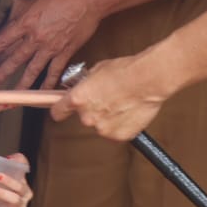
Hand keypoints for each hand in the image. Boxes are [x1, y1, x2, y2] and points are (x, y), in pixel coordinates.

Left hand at [0, 0, 100, 89]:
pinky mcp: (65, 52)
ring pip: (32, 69)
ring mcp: (51, 47)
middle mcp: (36, 37)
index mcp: (27, 21)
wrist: (88, 0)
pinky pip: (54, 71)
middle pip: (15, 58)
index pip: (3, 40)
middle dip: (2, 71)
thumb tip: (19, 13)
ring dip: (21, 82)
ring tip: (13, 93)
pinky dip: (49, 82)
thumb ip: (27, 9)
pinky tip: (43, 91)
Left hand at [50, 54, 165, 140]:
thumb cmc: (125, 71)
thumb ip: (85, 84)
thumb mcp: (97, 70)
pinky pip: (115, 131)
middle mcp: (87, 117)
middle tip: (106, 98)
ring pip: (101, 125)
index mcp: (78, 99)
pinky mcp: (118, 136)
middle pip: (84, 118)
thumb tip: (82, 87)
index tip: (62, 109)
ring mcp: (103, 129)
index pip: (57, 112)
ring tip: (121, 103)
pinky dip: (120, 124)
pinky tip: (128, 111)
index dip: (60, 109)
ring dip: (107, 117)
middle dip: (92, 110)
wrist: (148, 79)